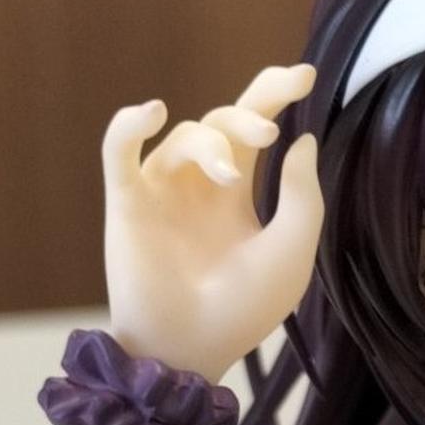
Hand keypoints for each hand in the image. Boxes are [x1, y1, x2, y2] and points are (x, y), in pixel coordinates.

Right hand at [100, 63, 322, 380]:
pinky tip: (146, 112)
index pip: (254, 127)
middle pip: (221, 122)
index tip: (305, 76)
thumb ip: (303, 198)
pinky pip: (118, 151)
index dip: (275, 93)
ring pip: (184, 137)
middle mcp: (198, 187)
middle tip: (268, 134)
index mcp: (236, 195)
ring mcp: (161, 192)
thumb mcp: (291, 251)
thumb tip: (303, 140)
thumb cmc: (244, 310)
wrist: (194, 349)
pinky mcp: (127, 204)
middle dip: (248, 117)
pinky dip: (127, 127)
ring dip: (211, 146)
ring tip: (232, 179)